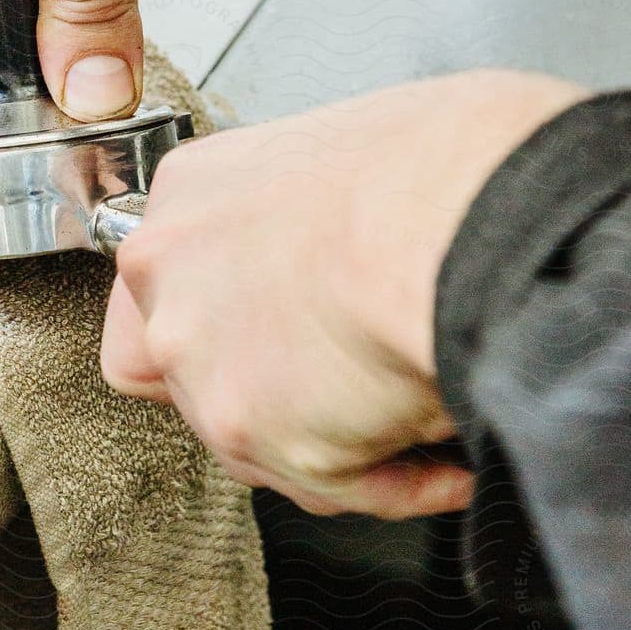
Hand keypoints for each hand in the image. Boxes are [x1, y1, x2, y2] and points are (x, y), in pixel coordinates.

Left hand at [100, 71, 587, 517]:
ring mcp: (202, 366)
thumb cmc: (439, 168)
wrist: (469, 222)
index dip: (224, 319)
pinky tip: (450, 460)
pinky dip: (398, 480)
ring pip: (256, 444)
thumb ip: (308, 211)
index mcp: (192, 198)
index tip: (278, 332)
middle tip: (350, 385)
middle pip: (191, 375)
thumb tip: (356, 245)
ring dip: (338, 441)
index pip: (161, 283)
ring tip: (423, 416)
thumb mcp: (348, 147)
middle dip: (270, 395)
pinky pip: (333, 483)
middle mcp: (172, 285)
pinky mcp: (252, 436)